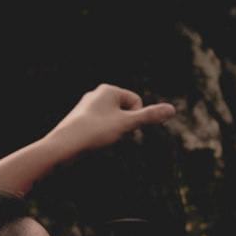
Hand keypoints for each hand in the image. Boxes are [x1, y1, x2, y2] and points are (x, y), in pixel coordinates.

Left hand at [44, 84, 175, 158]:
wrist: (63, 146)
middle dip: (124, 126)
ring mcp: (88, 107)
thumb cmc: (94, 132)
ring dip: (113, 133)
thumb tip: (172, 110)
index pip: (136, 102)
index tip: (120, 127)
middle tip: (109, 134)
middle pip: (126, 112)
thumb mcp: (126, 124)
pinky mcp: (82, 120)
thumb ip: (149, 116)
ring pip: (114, 122)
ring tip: (99, 138)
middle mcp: (97, 94)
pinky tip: (91, 141)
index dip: (134, 118)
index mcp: (108, 89)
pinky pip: (102, 128)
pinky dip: (102, 136)